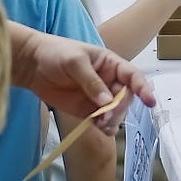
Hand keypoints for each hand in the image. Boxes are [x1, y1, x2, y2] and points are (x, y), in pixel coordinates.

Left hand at [14, 28, 154, 132]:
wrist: (32, 64)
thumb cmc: (55, 53)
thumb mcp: (75, 62)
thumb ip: (91, 82)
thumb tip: (107, 101)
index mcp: (111, 64)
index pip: (133, 76)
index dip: (143, 88)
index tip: (149, 101)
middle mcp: (109, 81)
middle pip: (125, 98)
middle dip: (119, 109)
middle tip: (106, 116)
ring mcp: (99, 97)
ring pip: (115, 113)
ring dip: (112, 120)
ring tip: (100, 123)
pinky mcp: (87, 110)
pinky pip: (101, 121)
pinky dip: (103, 127)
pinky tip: (98, 127)